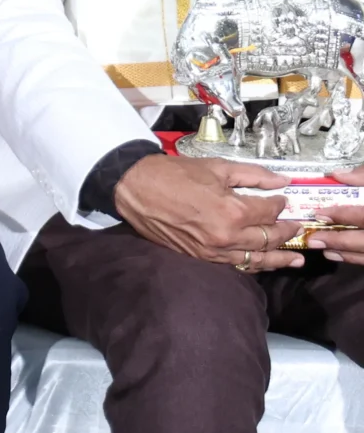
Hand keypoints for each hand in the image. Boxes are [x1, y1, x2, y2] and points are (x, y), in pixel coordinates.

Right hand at [111, 153, 306, 270]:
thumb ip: (253, 176)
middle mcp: (228, 236)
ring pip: (256, 259)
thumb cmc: (174, 173)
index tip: (283, 199)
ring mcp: (214, 250)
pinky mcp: (201, 257)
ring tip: (296, 259)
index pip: (269, 212)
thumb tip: (281, 182)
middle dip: (287, 232)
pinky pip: (236, 265)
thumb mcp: (216, 167)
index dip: (281, 205)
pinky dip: (253, 264)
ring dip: (278, 258)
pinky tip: (262, 263)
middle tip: (298, 228)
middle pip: (268, 238)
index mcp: (233, 211)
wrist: (135, 188)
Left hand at [297, 167, 363, 261]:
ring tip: (322, 249)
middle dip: (340, 241)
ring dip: (346, 253)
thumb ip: (363, 175)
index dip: (343, 215)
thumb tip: (336, 175)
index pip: (363, 215)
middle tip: (314, 240)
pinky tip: (336, 254)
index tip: (320, 214)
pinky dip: (355, 257)